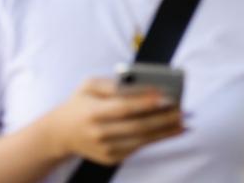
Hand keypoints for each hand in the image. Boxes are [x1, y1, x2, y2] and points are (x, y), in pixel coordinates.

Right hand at [42, 78, 184, 164]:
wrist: (60, 133)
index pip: (123, 107)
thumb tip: (141, 85)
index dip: (146, 103)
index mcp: (92, 112)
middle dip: (162, 118)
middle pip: (137, 126)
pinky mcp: (111, 158)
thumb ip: (113, 84)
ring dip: (165, 131)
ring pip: (141, 140)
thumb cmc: (80, 102)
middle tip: (182, 110)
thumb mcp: (89, 85)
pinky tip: (172, 131)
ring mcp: (105, 149)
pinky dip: (157, 139)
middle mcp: (98, 133)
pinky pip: (138, 147)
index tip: (166, 96)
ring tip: (183, 121)